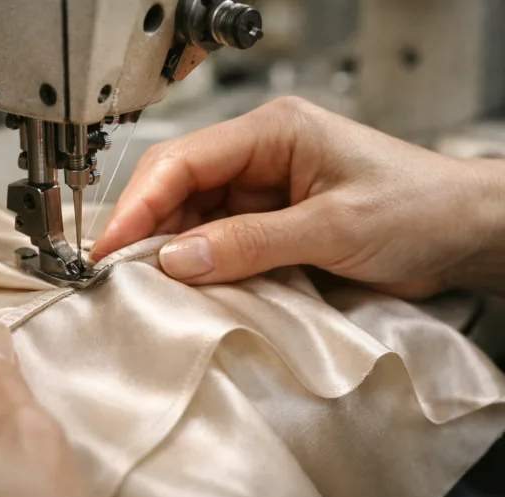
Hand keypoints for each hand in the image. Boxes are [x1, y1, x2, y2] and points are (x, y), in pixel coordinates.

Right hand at [92, 97, 504, 298]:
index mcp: (273, 131)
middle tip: (117, 271)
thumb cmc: (418, 207)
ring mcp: (262, 190)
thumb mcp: (332, 226)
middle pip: (179, 186)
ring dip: (169, 249)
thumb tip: (177, 259)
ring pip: (192, 216)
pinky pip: (217, 241)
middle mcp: (259, 155)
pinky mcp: (268, 223)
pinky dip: (199, 264)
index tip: (112, 245)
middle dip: (145, 227)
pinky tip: (185, 286)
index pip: (184, 160)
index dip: (140, 203)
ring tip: (146, 285)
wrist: (463, 232)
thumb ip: (250, 242)